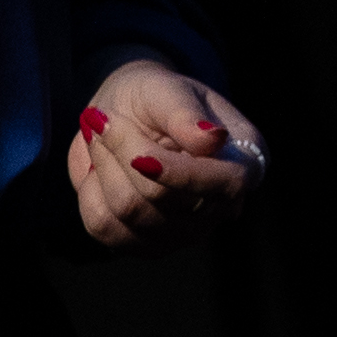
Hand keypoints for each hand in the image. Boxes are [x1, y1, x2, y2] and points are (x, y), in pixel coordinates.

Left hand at [70, 54, 265, 247]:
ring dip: (104, 167)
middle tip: (103, 118)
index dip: (180, 174)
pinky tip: (98, 170)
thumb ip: (186, 113)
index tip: (138, 155)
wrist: (122, 114)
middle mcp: (224, 204)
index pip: (226, 184)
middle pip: (165, 199)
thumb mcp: (167, 89)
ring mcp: (187, 231)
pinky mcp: (149, 246)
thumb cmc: (154, 96)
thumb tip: (214, 139)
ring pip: (132, 214)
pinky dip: (90, 193)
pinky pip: (106, 230)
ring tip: (100, 135)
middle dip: (124, 153)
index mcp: (246, 159)